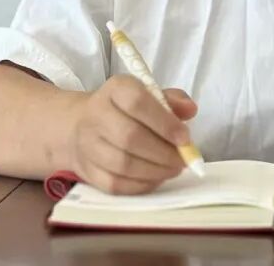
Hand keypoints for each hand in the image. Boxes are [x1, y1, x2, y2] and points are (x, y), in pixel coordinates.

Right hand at [68, 75, 197, 194]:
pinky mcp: (86, 169)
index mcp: (115, 89)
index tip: (185, 138)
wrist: (83, 124)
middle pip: (130, 137)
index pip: (138, 102)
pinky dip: (141, 185)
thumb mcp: (150, 94)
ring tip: (173, 169)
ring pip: (123, 164)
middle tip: (182, 160)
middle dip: (163, 153)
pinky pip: (115, 183)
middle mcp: (96, 114)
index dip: (165, 122)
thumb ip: (173, 100)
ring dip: (155, 171)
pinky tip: (156, 178)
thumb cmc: (126, 109)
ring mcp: (88, 144)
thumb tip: (190, 110)